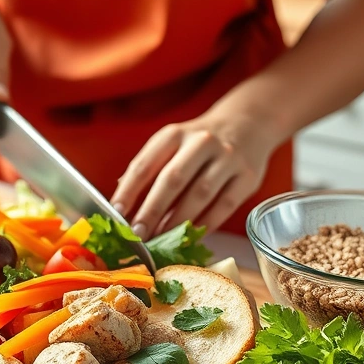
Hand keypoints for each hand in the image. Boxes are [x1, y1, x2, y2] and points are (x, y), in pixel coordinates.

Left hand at [110, 114, 279, 236]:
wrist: (247, 124)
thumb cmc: (198, 143)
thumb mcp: (171, 144)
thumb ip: (149, 170)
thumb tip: (121, 205)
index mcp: (174, 134)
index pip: (145, 164)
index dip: (128, 191)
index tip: (116, 213)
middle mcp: (201, 142)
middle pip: (173, 180)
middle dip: (152, 210)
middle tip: (138, 234)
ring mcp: (228, 158)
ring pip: (200, 195)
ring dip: (178, 222)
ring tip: (162, 240)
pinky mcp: (247, 177)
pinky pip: (224, 206)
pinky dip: (205, 224)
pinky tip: (190, 236)